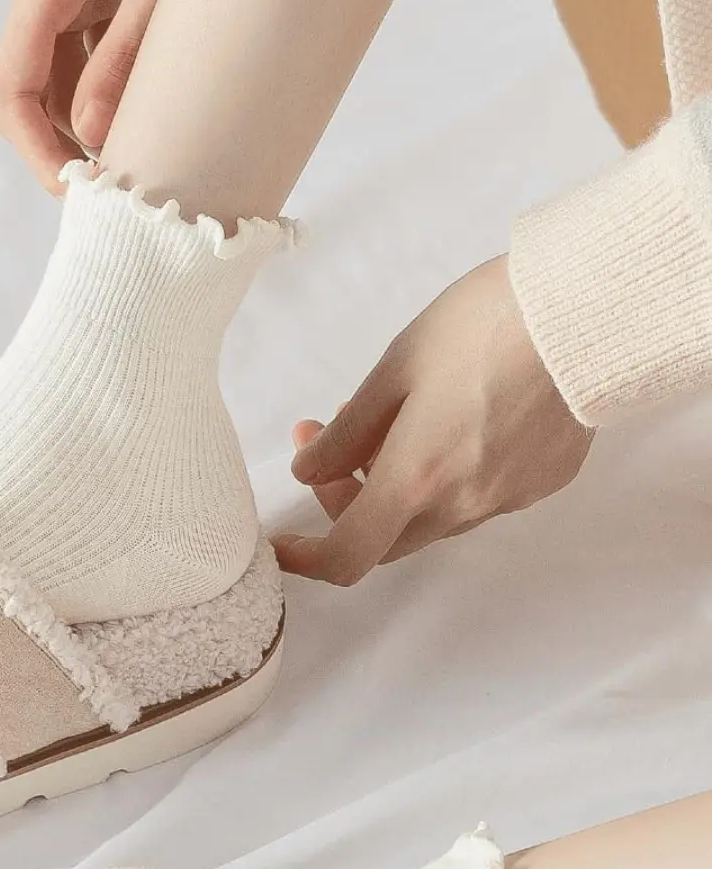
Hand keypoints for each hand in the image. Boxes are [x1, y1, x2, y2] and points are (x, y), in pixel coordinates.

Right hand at [0, 0, 194, 192]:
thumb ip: (125, 60)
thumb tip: (89, 132)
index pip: (14, 84)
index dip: (34, 147)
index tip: (70, 189)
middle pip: (20, 93)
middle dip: (51, 147)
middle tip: (100, 189)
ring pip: (43, 90)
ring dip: (76, 130)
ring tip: (126, 158)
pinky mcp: (68, 6)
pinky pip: (66, 72)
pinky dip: (91, 105)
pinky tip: (126, 123)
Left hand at [275, 256, 595, 584]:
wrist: (586, 309)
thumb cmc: (482, 325)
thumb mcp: (395, 369)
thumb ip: (345, 433)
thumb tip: (308, 470)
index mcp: (417, 480)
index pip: (346, 557)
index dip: (306, 559)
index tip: (282, 541)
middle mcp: (463, 505)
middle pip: (386, 537)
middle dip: (348, 498)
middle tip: (330, 436)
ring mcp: (509, 498)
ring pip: (433, 516)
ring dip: (399, 483)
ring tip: (398, 412)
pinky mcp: (544, 482)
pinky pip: (481, 495)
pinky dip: (451, 472)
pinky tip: (460, 416)